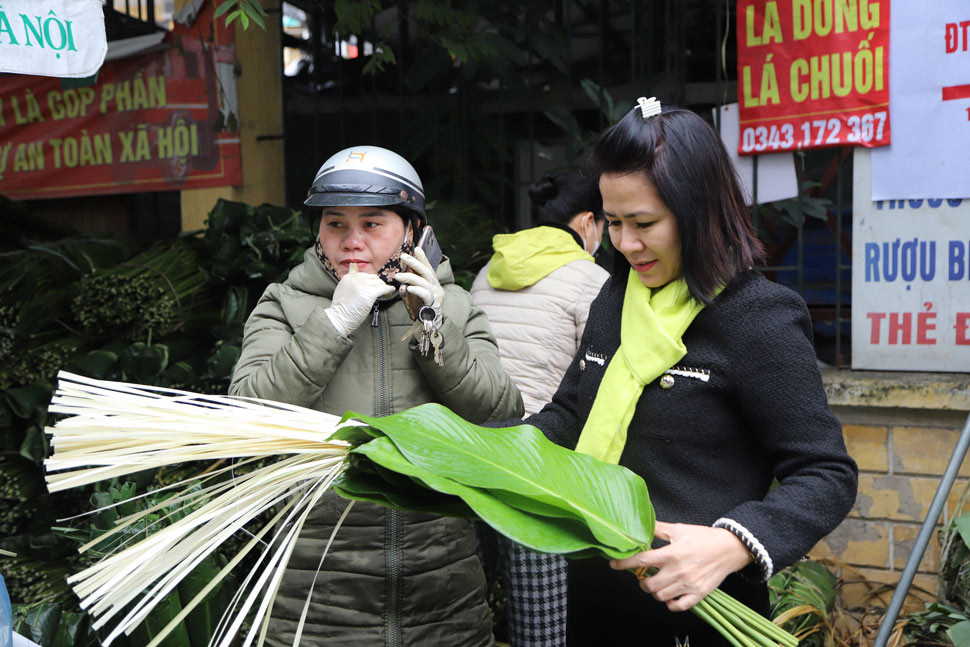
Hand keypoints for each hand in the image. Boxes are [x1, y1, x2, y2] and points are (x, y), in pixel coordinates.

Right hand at [325, 263, 394, 336]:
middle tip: (381, 291)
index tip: (374, 286)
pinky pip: (384, 289)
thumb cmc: (341, 308)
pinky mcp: (370, 294)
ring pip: (379, 283)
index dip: (371, 281)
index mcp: (349, 277)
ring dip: (383, 287)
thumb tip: (353, 266)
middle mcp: (356, 279)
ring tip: (386, 293)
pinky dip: (389, 290)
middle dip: (378, 284)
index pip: (365, 275)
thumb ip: (350, 278)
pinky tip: (391, 291)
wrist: (338, 318)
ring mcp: (363, 286)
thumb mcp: (343, 288)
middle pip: (373, 278)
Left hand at [396, 248, 444, 319]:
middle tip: (403, 256)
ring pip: (424, 281)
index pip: (428, 268)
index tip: (416, 248)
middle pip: (426, 271)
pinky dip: (416, 290)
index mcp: (433, 283)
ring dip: (410, 277)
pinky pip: (425, 294)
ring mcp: (437, 295)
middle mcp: (436, 287)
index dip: (422, 258)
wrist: (430, 327)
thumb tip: (401, 276)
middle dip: (414, 262)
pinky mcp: (434, 304)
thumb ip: (410, 285)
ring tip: (398, 276)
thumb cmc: (421, 310)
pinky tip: (408, 288)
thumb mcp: (414, 295)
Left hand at [608, 521, 752, 611]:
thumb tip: (640, 524)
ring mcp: (688, 584)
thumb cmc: (703, 537)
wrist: (729, 548)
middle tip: (644, 576)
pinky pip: (679, 606)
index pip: (642, 561)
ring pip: (661, 596)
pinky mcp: (699, 593)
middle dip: (642, 581)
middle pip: (649, 584)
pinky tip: (669, 596)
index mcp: (671, 553)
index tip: (614, 564)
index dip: (625, 564)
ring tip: (657, 584)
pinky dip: (670, 603)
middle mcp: (678, 571)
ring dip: (654, 592)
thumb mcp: (679, 529)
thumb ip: (658, 528)